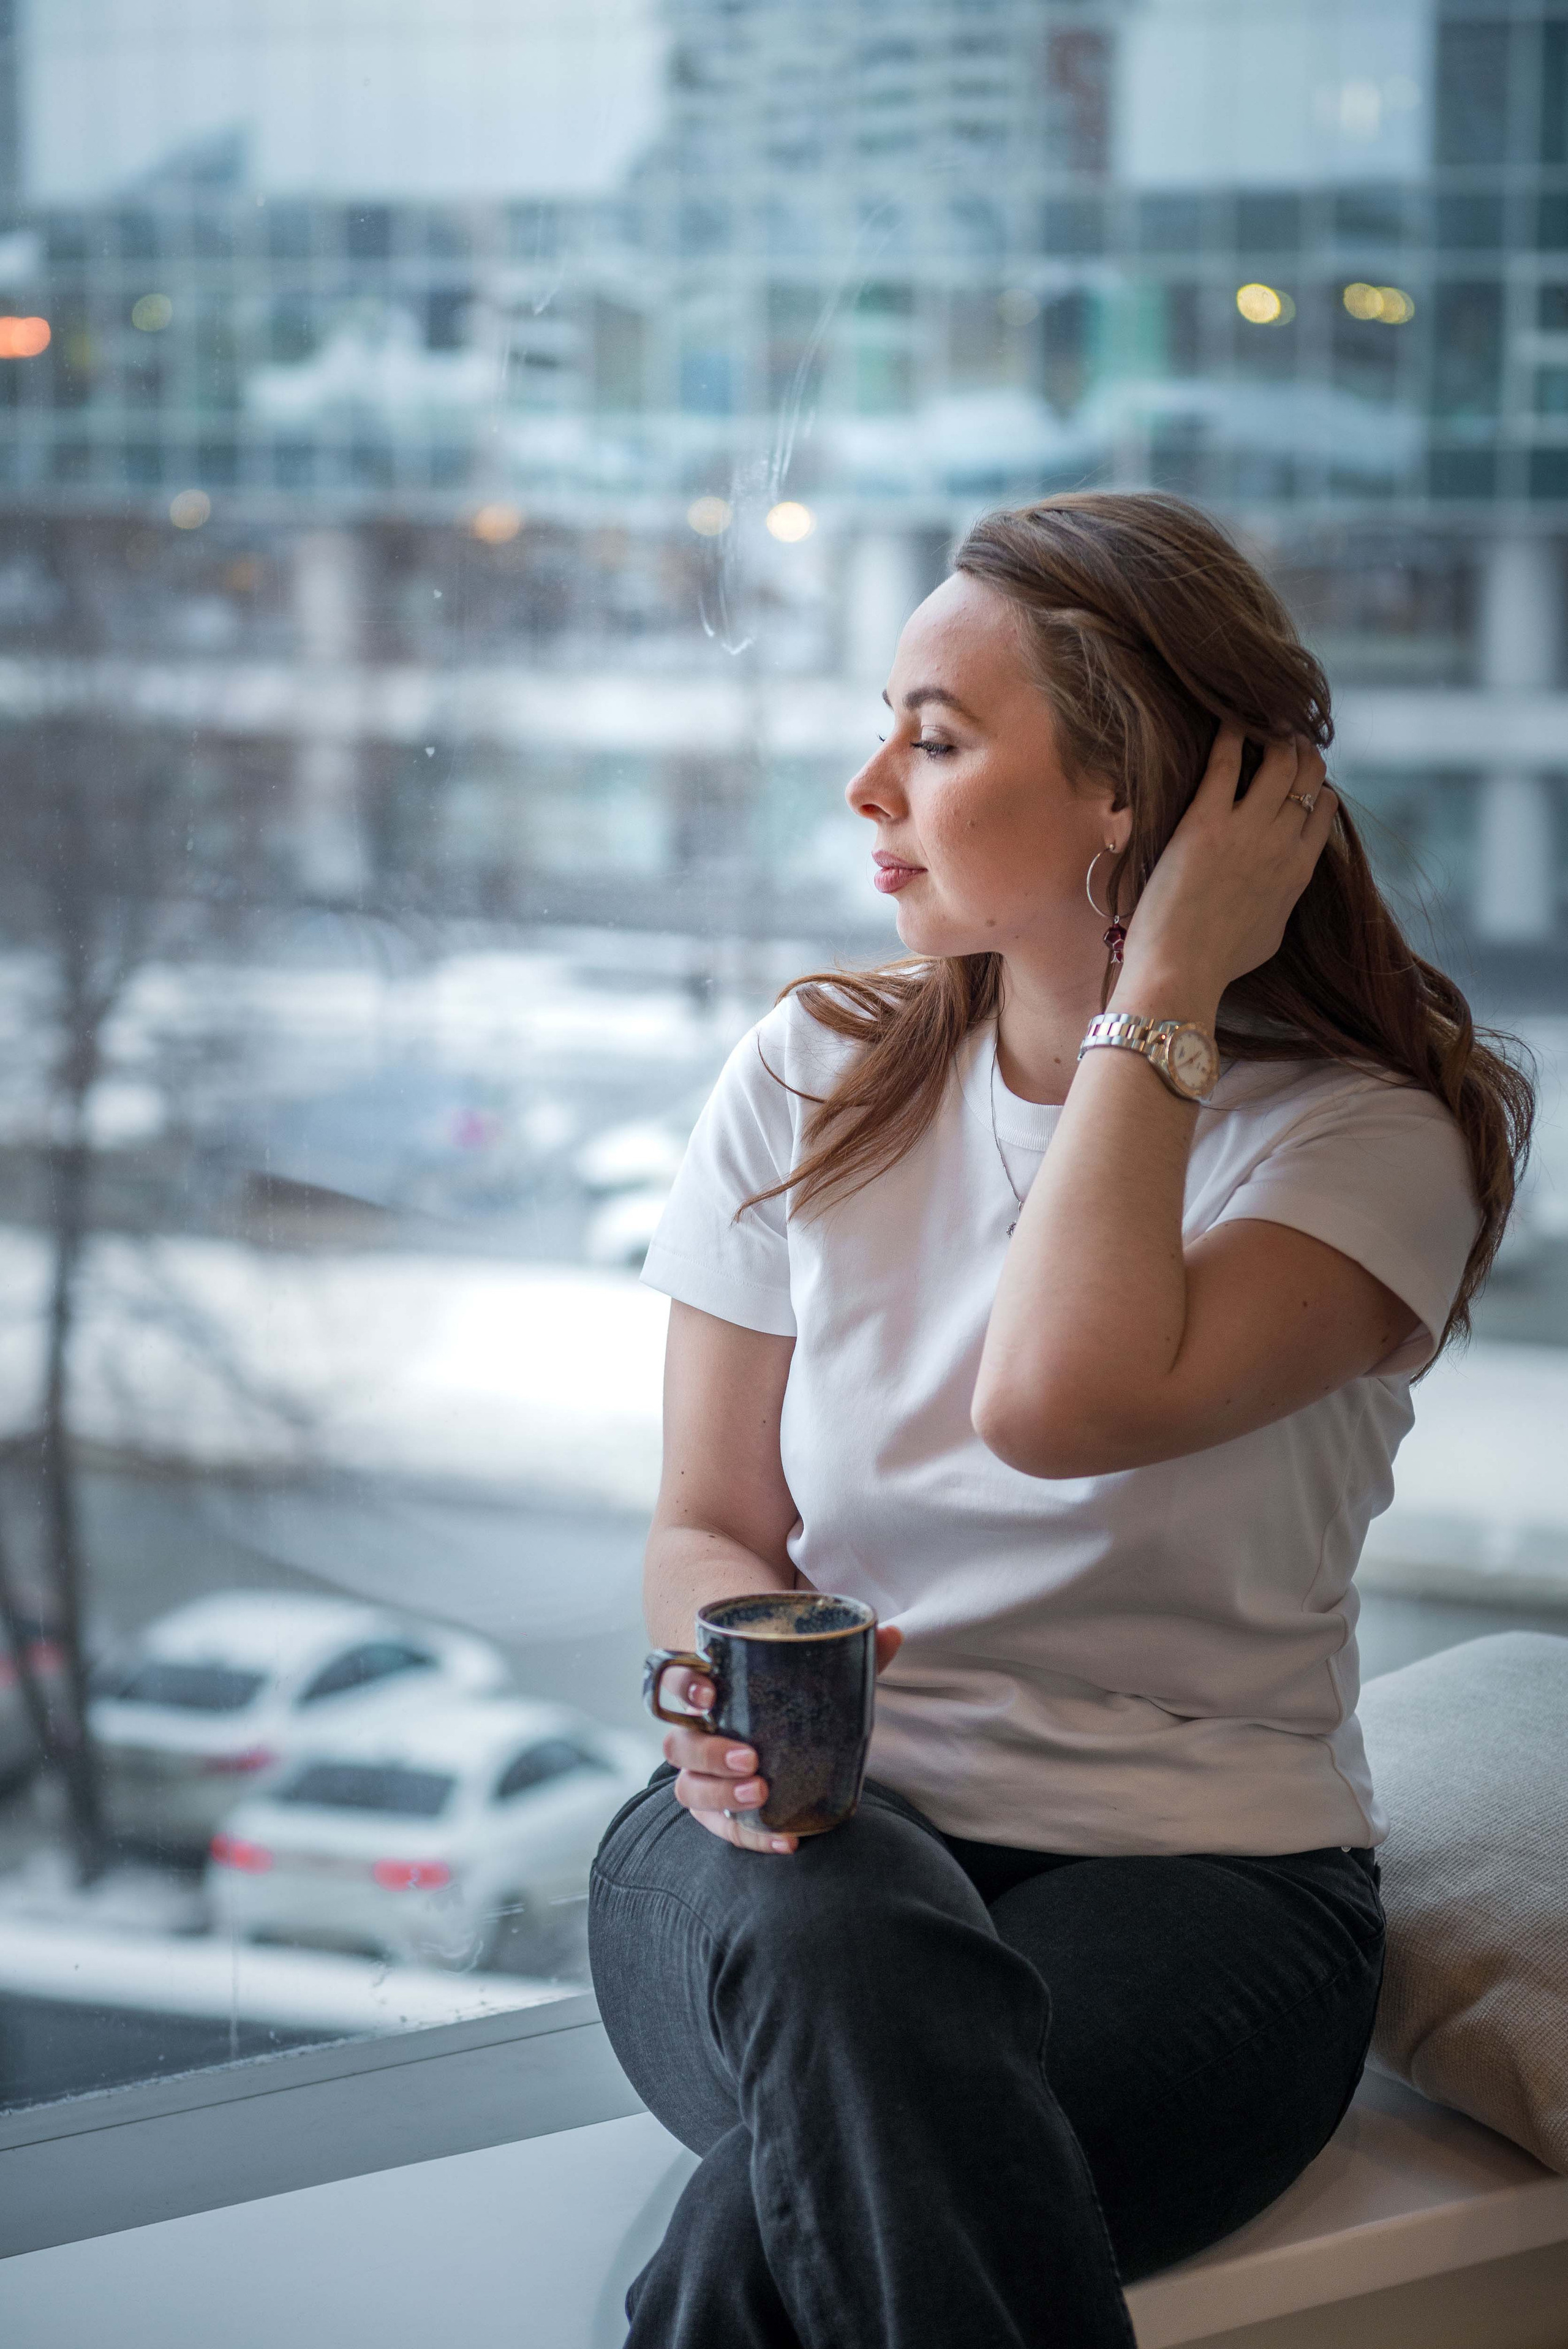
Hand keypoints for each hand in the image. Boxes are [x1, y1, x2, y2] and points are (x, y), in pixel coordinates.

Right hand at [663, 1625, 903, 1855]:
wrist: (776, 1730)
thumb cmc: (785, 1695)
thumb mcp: (814, 1673)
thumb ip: (849, 1654)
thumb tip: (893, 1634)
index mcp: (707, 1691)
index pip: (672, 1682)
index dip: (682, 1688)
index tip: (709, 1695)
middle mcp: (694, 1733)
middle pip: (678, 1744)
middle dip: (709, 1754)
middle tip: (750, 1759)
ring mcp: (701, 1774)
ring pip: (688, 1788)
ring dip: (720, 1795)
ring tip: (761, 1794)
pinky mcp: (717, 1809)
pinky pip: (723, 1829)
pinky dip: (751, 1838)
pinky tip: (786, 1840)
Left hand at [1114, 729, 1337, 1015]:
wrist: (1182, 973)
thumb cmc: (1218, 963)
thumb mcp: (1270, 934)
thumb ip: (1281, 900)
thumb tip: (1280, 889)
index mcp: (1299, 871)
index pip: (1323, 810)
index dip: (1313, 785)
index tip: (1298, 771)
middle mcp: (1282, 844)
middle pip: (1308, 777)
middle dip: (1299, 749)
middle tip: (1281, 734)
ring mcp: (1247, 830)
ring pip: (1279, 760)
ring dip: (1273, 734)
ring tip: (1259, 721)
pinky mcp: (1205, 822)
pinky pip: (1225, 761)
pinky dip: (1230, 733)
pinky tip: (1226, 718)